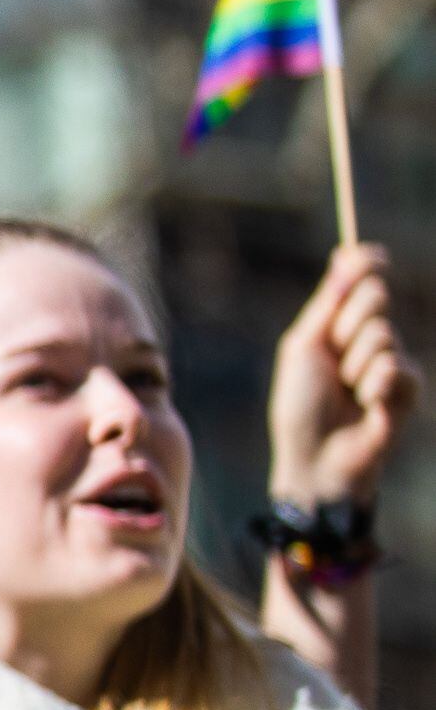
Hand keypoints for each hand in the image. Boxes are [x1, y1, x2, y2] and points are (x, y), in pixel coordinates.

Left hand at [269, 243, 412, 508]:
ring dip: (353, 365)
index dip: (366, 262)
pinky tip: (366, 405)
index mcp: (340, 324)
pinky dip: (372, 386)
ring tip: (344, 392)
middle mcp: (370, 336)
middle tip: (332, 356)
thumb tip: (345, 255)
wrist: (314, 455)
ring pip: (383, 333)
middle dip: (346, 323)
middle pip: (375, 295)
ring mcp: (391, 360)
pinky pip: (395, 367)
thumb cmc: (300, 404)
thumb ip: (327, 303)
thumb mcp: (304, 347)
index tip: (368, 254)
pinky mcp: (407, 387)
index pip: (363, 279)